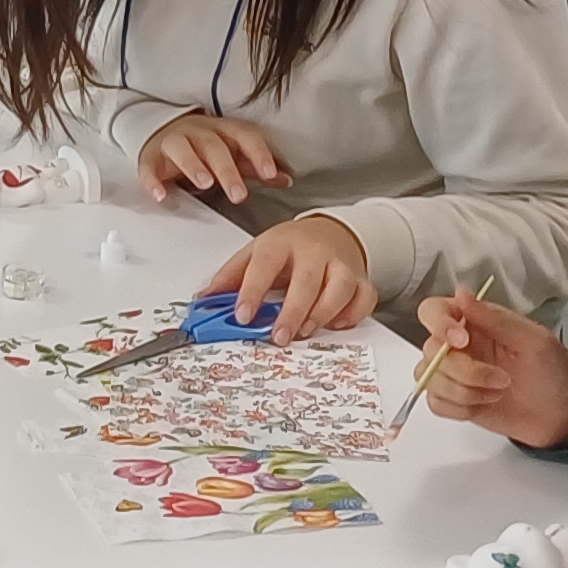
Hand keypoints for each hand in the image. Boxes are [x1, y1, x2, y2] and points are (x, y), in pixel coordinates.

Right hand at [136, 109, 288, 204]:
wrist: (164, 133)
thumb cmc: (203, 146)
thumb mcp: (233, 152)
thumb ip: (256, 166)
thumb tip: (286, 179)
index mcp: (222, 130)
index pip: (243, 136)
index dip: (258, 154)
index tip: (269, 174)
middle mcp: (198, 132)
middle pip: (213, 146)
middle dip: (227, 170)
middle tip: (239, 195)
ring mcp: (173, 142)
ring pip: (182, 148)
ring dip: (193, 165)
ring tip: (204, 184)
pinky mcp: (151, 158)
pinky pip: (149, 167)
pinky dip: (153, 181)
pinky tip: (161, 195)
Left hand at [203, 215, 375, 340]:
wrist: (330, 231)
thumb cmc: (289, 247)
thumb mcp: (255, 252)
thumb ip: (230, 277)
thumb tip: (203, 301)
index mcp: (280, 243)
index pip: (264, 265)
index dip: (252, 291)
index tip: (242, 315)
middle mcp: (313, 252)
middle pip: (306, 280)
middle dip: (292, 312)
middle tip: (279, 336)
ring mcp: (340, 264)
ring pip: (340, 287)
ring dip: (324, 313)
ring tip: (305, 331)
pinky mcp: (361, 278)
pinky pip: (364, 297)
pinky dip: (354, 313)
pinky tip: (337, 323)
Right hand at [413, 286, 567, 448]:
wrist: (566, 416)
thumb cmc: (557, 374)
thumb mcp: (533, 340)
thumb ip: (494, 319)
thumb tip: (462, 293)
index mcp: (478, 322)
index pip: (434, 311)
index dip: (438, 324)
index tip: (460, 341)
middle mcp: (462, 346)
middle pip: (431, 350)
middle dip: (464, 369)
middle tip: (500, 378)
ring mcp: (458, 374)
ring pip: (431, 377)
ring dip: (463, 390)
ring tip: (497, 391)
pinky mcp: (457, 400)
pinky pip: (436, 401)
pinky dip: (457, 406)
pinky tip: (483, 403)